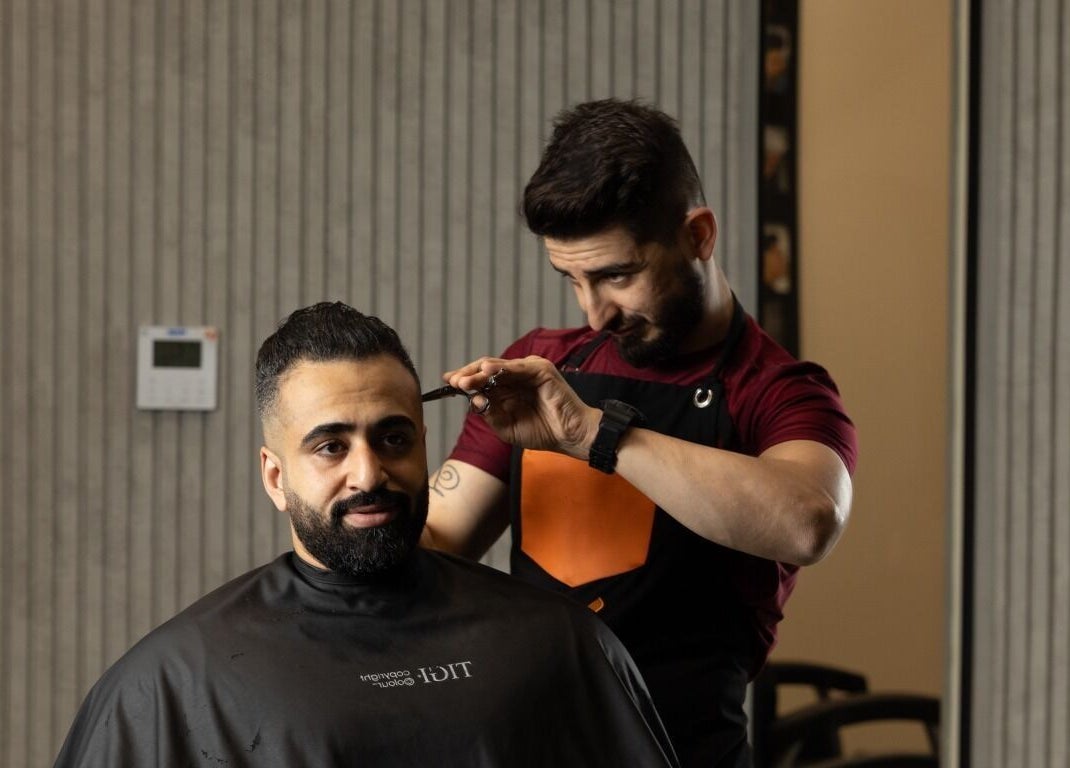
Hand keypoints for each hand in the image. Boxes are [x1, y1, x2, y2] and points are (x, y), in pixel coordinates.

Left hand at [443, 356, 600, 458]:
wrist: (569, 437)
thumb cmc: (542, 432)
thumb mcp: (506, 427)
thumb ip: (489, 414)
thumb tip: (472, 400)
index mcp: (508, 387)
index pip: (481, 378)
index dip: (464, 378)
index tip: (447, 382)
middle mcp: (517, 375)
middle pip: (486, 370)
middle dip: (468, 375)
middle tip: (453, 382)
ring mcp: (529, 370)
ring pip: (498, 367)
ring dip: (479, 372)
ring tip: (464, 380)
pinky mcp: (542, 370)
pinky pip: (518, 367)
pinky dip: (502, 368)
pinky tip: (487, 371)